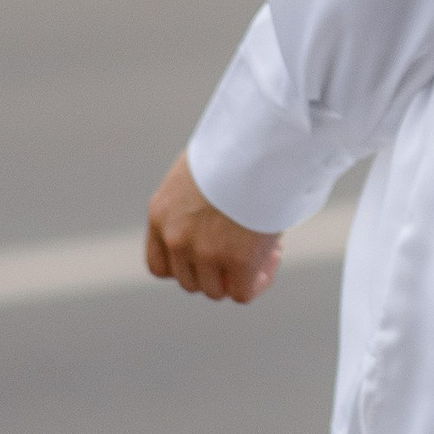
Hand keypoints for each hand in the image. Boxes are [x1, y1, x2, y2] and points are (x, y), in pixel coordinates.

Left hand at [145, 154, 282, 303]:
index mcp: (161, 214)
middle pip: (190, 281)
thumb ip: (196, 199)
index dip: (187, 266)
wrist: (258, 140)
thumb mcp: (200, 169)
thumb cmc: (236, 142)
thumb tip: (217, 216)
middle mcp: (176, 238)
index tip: (211, 256)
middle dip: (218, 270)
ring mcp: (205, 253)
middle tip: (246, 247)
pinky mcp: (238, 261)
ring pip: (216, 290)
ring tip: (265, 247)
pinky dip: (258, 282)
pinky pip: (243, 292)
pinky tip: (272, 257)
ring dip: (239, 276)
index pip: (160, 266)